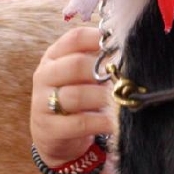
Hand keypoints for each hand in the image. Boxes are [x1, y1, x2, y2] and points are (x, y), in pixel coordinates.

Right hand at [30, 26, 114, 164]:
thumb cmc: (74, 99)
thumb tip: (130, 51)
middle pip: (75, 65)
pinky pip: (80, 123)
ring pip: (76, 95)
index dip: (100, 39)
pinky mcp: (49, 128)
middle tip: (123, 81)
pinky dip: (101, 122)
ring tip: (120, 102)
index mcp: (53, 57)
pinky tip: (115, 123)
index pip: (75, 38)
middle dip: (103, 73)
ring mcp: (43, 102)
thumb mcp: (80, 77)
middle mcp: (45, 76)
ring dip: (103, 98)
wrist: (53, 135)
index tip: (120, 47)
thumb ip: (97, 61)